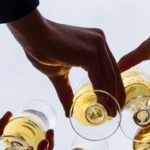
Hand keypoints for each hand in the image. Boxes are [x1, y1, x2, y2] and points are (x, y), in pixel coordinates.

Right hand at [7, 9, 123, 114]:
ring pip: (109, 75)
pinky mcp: (90, 53)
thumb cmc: (42, 49)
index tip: (114, 102)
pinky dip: (101, 93)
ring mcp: (97, 46)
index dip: (113, 86)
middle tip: (117, 111)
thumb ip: (67, 91)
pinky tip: (101, 105)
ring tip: (111, 113)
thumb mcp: (59, 74)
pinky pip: (99, 77)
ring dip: (111, 97)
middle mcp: (100, 41)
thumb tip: (68, 113)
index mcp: (95, 43)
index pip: (109, 67)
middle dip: (116, 93)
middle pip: (113, 71)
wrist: (32, 35)